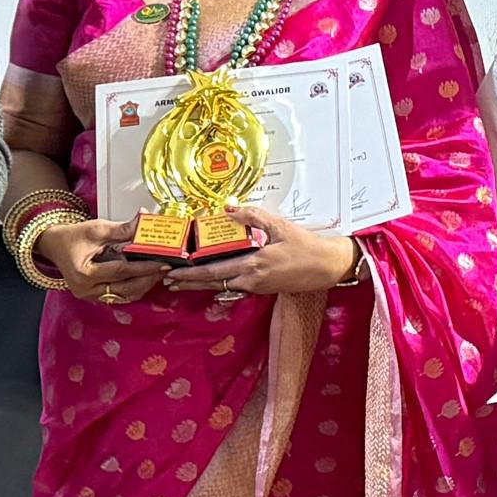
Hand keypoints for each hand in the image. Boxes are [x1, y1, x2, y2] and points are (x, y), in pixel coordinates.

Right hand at [38, 215, 171, 304]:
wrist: (53, 245)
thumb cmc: (72, 237)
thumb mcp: (97, 229)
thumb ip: (123, 229)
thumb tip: (146, 220)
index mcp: (83, 273)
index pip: (121, 271)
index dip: (144, 267)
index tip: (163, 262)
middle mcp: (85, 289)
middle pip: (125, 288)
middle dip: (148, 278)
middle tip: (167, 269)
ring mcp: (89, 296)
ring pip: (124, 295)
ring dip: (143, 285)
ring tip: (160, 273)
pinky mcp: (94, 296)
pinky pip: (119, 295)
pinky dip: (134, 287)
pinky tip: (146, 278)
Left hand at [165, 203, 360, 301]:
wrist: (327, 267)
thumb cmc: (307, 247)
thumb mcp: (280, 226)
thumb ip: (253, 216)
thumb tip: (228, 208)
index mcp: (253, 265)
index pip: (213, 271)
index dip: (190, 273)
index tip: (173, 271)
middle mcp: (251, 280)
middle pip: (212, 283)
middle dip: (188, 282)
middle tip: (169, 280)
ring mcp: (256, 287)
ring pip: (222, 286)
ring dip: (201, 284)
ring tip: (183, 282)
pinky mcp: (262, 288)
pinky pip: (234, 286)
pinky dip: (218, 283)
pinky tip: (212, 279)